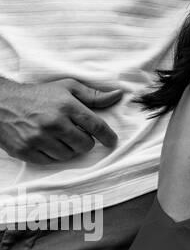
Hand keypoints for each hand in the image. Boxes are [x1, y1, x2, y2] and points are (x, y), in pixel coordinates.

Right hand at [0, 78, 121, 163]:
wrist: (1, 103)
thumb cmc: (38, 95)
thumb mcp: (67, 87)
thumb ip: (93, 95)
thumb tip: (118, 95)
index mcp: (66, 106)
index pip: (96, 126)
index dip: (108, 136)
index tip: (112, 141)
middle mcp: (53, 123)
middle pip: (84, 145)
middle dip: (84, 141)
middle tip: (76, 134)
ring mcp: (38, 138)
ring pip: (68, 155)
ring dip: (68, 149)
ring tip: (59, 137)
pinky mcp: (25, 150)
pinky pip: (50, 161)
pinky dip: (52, 155)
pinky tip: (47, 143)